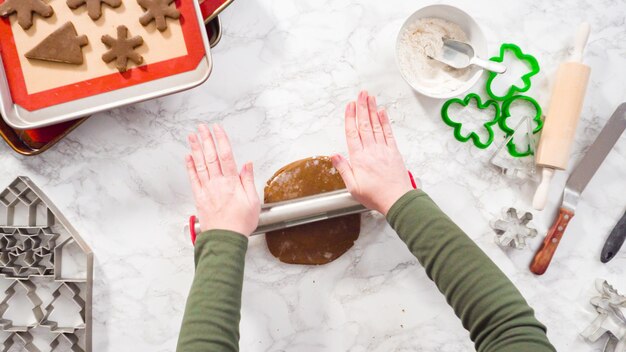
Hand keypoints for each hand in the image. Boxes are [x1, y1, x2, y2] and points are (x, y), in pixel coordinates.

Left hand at [185, 124, 260, 235]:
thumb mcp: (253, 201)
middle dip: (206, 139)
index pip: (226, 155)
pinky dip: (190, 166)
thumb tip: (247, 164)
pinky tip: (188, 157)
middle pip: (211, 156)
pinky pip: (193, 178)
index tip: (218, 129)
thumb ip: (248, 180)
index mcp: (232, 183)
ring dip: (196, 148)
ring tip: (192, 136)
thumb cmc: (240, 223)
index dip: (221, 140)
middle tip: (202, 127)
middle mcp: (218, 183)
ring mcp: (207, 189)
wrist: (225, 239)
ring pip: (200, 164)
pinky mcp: (199, 197)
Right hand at [332, 91, 413, 215]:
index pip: (352, 133)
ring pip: (376, 125)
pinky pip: (388, 133)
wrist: (397, 200)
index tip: (350, 105)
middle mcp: (371, 151)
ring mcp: (383, 150)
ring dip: (372, 110)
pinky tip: (382, 112)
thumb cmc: (375, 196)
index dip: (350, 117)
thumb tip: (334, 155)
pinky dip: (385, 121)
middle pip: (364, 124)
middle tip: (361, 94)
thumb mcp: (353, 187)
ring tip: (370, 97)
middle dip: (362, 107)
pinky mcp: (394, 152)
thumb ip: (343, 169)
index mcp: (359, 159)